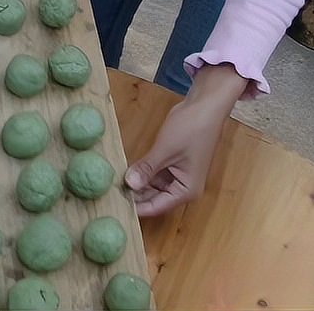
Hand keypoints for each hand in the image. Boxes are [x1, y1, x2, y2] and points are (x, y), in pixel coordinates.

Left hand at [124, 62, 247, 215]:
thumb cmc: (190, 129)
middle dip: (134, 195)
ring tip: (112, 182)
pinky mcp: (172, 163)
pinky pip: (154, 173)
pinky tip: (124, 169)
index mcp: (186, 191)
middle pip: (154, 198)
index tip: (114, 206)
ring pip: (152, 186)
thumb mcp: (165, 150)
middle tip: (108, 193)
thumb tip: (128, 185)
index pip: (156, 207)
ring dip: (136, 183)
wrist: (205, 105)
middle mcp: (182, 188)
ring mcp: (177, 175)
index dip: (135, 207)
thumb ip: (146, 169)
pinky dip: (142, 171)